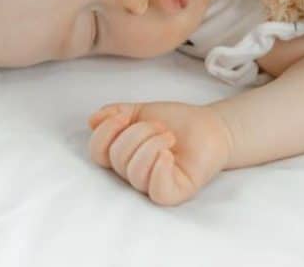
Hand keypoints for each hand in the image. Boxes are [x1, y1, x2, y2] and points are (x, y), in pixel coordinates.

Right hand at [87, 100, 231, 205]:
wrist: (210, 126)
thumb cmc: (175, 122)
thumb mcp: (140, 111)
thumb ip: (116, 113)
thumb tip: (93, 120)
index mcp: (123, 155)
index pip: (97, 153)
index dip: (105, 133)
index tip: (123, 116)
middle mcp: (134, 173)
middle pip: (117, 159)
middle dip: (137, 133)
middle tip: (160, 126)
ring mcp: (154, 184)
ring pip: (134, 173)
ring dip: (151, 145)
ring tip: (169, 136)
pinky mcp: (175, 192)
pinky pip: (157, 191)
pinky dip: (159, 170)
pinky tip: (168, 154)